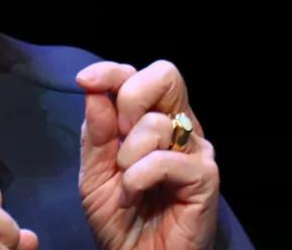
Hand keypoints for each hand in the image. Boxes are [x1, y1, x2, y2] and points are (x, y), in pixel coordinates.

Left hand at [76, 61, 219, 249]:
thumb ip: (95, 131)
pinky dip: (138, 178)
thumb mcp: (95, 172)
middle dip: (130, 99)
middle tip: (117, 136)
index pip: (139, 75)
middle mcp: (178, 128)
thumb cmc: (120, 220)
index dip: (112, 72)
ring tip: (125, 186)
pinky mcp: (205, 176)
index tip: (86, 81)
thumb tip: (93, 89)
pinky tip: (133, 196)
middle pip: (166, 76)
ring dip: (127, 156)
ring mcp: (195, 150)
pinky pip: (165, 160)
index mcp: (151, 120)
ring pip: (156, 123)